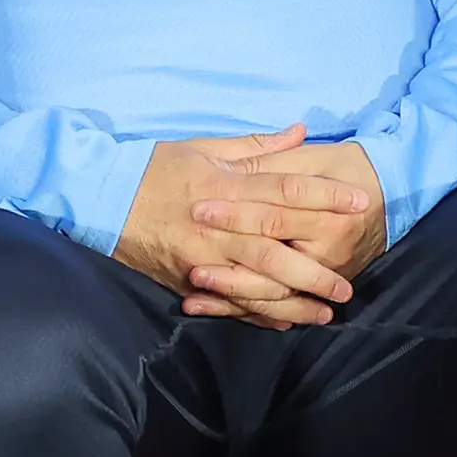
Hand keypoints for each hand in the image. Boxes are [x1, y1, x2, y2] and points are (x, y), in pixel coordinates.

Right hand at [114, 128, 382, 328]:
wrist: (97, 196)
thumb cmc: (153, 167)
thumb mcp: (203, 147)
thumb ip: (255, 147)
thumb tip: (299, 133)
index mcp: (225, 187)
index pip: (286, 191)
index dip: (326, 197)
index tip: (360, 203)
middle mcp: (217, 226)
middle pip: (276, 249)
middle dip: (315, 269)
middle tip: (348, 285)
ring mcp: (200, 257)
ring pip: (254, 284)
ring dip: (292, 301)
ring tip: (324, 313)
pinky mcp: (184, 279)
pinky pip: (226, 303)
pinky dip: (255, 314)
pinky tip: (282, 322)